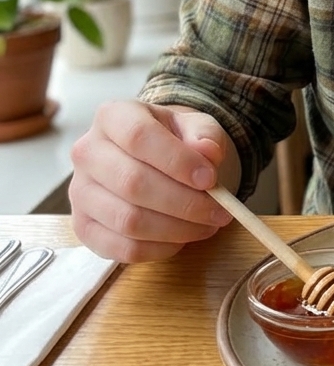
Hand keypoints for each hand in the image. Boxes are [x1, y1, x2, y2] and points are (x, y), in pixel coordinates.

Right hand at [69, 100, 238, 262]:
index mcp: (113, 117)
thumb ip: (205, 135)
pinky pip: (122, 248)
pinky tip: (183, 238)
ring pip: (128, 220)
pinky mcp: (84, 227)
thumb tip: (208, 152)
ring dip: (176, 229)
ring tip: (207, 225)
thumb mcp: (195, 126)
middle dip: (184, 203)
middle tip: (220, 211)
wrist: (152, 157)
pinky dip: (159, 248)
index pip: (139, 136)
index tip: (210, 179)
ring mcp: (80, 193)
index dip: (177, 161)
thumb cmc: (174, 139)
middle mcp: (87, 153)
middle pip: (133, 183)